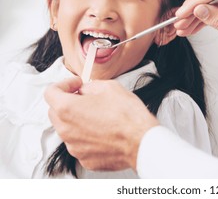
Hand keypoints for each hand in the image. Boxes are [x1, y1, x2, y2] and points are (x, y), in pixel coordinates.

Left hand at [44, 77, 158, 170]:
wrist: (141, 141)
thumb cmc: (128, 116)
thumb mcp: (109, 87)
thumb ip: (90, 86)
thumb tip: (85, 90)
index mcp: (67, 109)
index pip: (51, 92)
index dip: (64, 84)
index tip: (75, 85)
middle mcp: (66, 130)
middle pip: (55, 112)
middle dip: (68, 102)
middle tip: (86, 98)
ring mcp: (74, 147)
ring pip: (67, 129)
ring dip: (77, 121)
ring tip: (99, 116)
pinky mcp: (85, 159)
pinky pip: (80, 144)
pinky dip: (87, 137)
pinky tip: (104, 131)